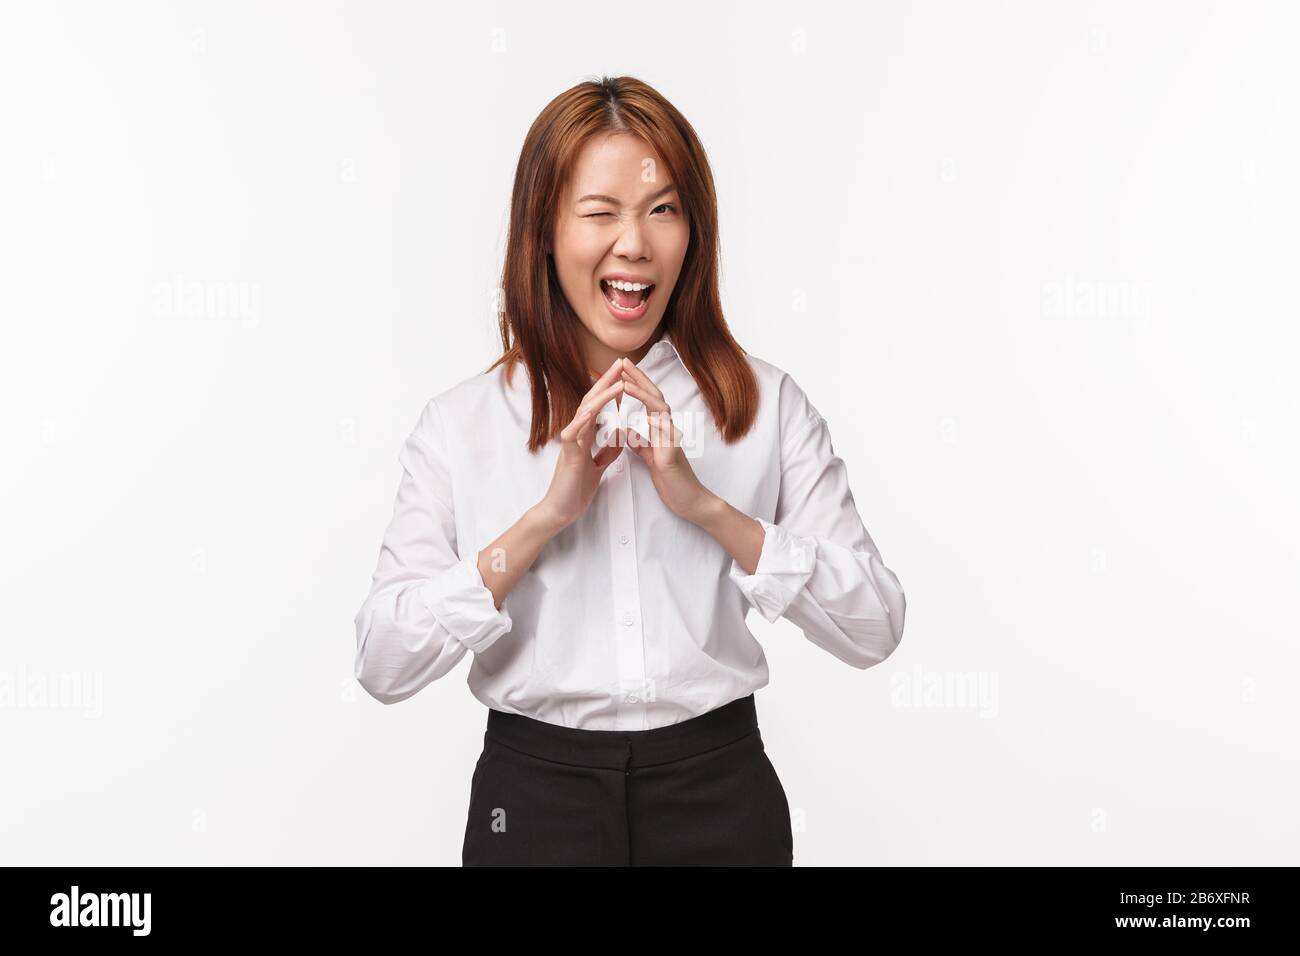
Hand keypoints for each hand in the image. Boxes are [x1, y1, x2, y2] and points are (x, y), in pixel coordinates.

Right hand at [535, 358, 626, 532]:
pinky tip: (592, 411)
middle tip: (620, 364)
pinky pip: (573, 434)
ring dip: (601, 397)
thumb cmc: (575, 489)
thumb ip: (607, 451)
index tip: (625, 375)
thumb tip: (620, 438)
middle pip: (592, 401)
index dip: (612, 391)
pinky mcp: (568, 456)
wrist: (560, 511)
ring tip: (617, 382)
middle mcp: (577, 434)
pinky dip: (583, 421)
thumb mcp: (598, 467)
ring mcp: (571, 443)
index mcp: (585, 436)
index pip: (600, 407)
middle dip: (606, 382)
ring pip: (584, 413)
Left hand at [616, 358, 718, 523]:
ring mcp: (673, 441)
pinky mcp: (672, 457)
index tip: (620, 369)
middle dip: (639, 379)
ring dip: (644, 396)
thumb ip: (640, 442)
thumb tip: (626, 432)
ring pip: (661, 411)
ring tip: (627, 384)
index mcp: (661, 428)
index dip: (635, 383)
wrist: (688, 500)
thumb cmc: (670, 478)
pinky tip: (646, 418)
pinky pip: (667, 437)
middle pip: (655, 397)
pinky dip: (656, 425)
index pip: (648, 399)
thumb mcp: (650, 457)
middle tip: (623, 363)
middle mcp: (669, 429)